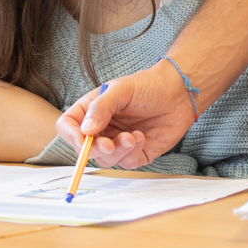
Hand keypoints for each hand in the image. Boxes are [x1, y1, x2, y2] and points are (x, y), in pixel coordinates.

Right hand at [55, 64, 198, 168]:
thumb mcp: (121, 89)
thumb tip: (85, 131)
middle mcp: (102, 129)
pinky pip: (126, 163)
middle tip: (108, 144)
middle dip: (95, 149)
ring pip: (105, 159)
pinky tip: (141, 136)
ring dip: (117, 151)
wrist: (179, 92)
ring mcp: (117, 142)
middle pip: (84, 149)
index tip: (83, 138)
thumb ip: (101, 107)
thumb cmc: (149, 85)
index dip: (71, 135)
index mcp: (91, 111)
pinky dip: (132, 152)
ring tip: (132, 136)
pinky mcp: (136, 153)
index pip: (68, 127)